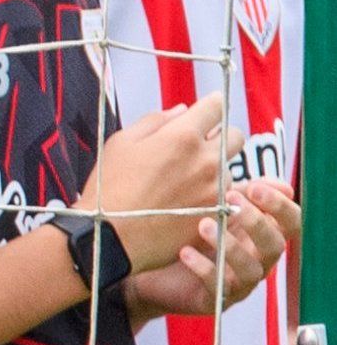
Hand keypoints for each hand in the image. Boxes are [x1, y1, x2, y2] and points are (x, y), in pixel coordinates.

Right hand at [84, 94, 240, 283]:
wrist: (108, 239)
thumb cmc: (108, 190)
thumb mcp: (120, 144)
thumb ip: (154, 121)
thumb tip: (182, 111)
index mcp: (182, 136)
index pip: (216, 106)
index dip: (209, 106)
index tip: (205, 112)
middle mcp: (206, 159)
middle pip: (236, 136)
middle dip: (220, 136)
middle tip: (198, 148)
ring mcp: (214, 189)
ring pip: (229, 169)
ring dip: (213, 171)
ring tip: (182, 185)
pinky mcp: (215, 213)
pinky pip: (223, 197)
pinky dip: (209, 197)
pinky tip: (184, 204)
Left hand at [120, 177, 295, 320]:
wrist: (152, 273)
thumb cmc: (189, 237)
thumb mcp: (216, 211)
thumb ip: (244, 195)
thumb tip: (282, 185)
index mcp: (263, 237)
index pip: (291, 222)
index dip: (280, 206)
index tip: (253, 188)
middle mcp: (258, 262)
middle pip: (275, 245)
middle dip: (255, 223)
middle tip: (230, 201)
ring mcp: (240, 284)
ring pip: (250, 269)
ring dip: (230, 245)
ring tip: (203, 225)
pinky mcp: (216, 300)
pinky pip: (217, 286)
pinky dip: (203, 268)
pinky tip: (185, 252)